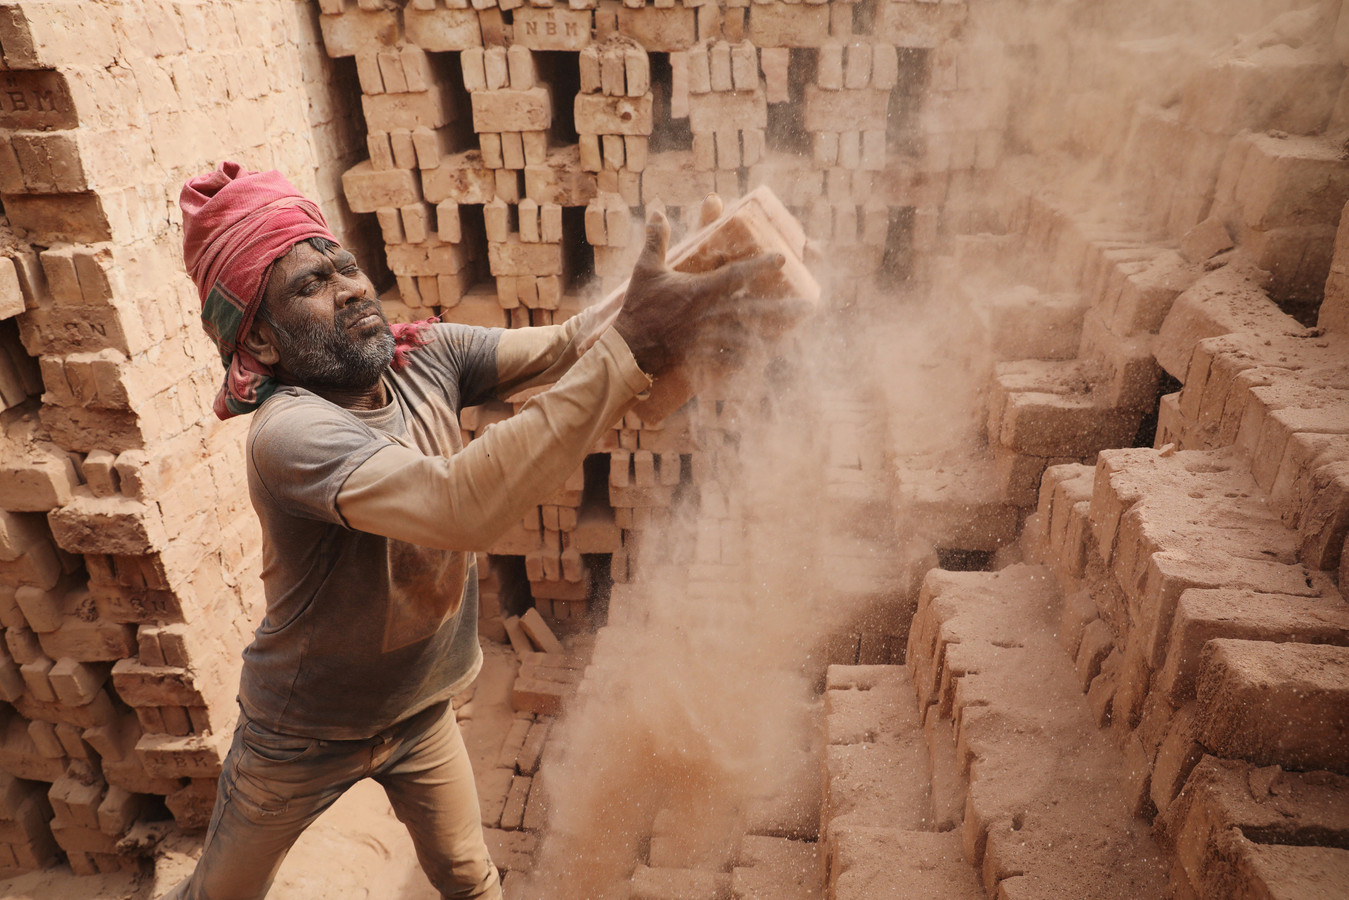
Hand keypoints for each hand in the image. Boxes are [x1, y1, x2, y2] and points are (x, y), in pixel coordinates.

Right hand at [613, 196, 783, 374]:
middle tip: (809, 307)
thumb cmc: (638, 307)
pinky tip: (764, 360)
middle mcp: (709, 315)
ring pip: (749, 337)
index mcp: (700, 291)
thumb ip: (656, 241)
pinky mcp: (702, 356)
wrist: (627, 348)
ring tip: (795, 334)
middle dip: (784, 309)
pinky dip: (748, 360)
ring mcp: (708, 338)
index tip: (782, 258)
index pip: (736, 275)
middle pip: (754, 311)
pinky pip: (731, 359)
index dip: (761, 265)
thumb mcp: (646, 270)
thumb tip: (657, 212)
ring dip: (773, 336)